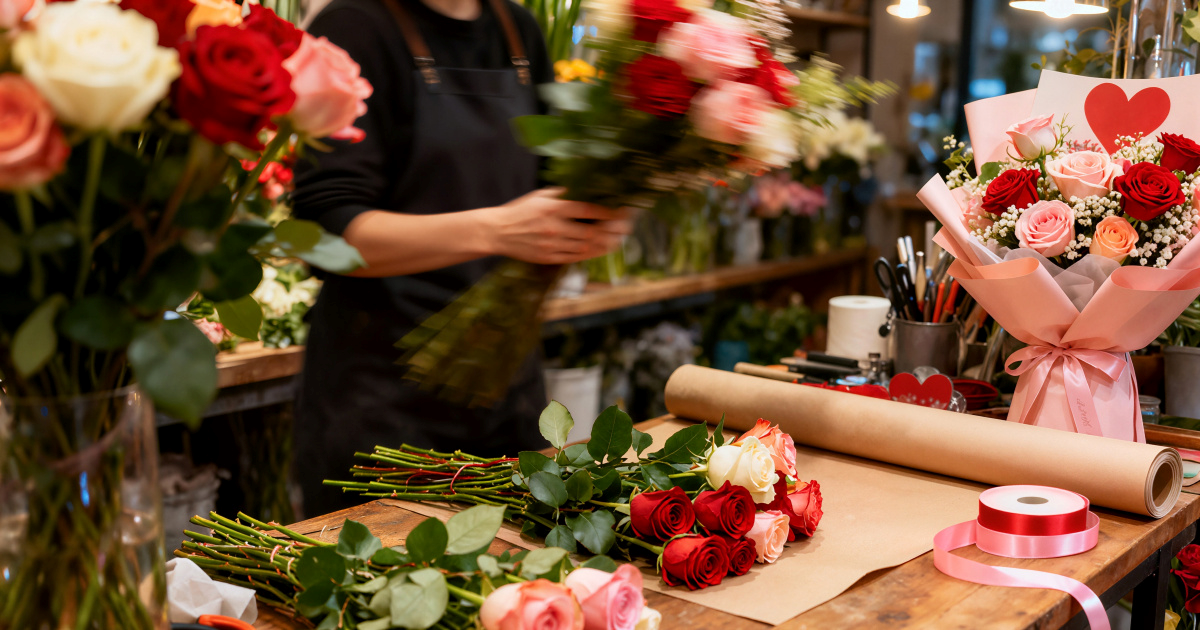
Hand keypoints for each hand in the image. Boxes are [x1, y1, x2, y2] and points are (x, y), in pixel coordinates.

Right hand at [484, 187, 632, 264]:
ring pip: (585, 247)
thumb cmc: (521, 210)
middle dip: (612, 231)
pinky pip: (574, 258)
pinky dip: (590, 255)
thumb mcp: (541, 196)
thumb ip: (564, 194)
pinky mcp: (548, 257)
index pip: (588, 209)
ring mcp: (551, 244)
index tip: (622, 212)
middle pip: (591, 231)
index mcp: (553, 207)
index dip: (608, 212)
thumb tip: (587, 190)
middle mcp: (554, 226)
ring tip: (618, 242)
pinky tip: (601, 251)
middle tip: (626, 229)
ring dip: (605, 245)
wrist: (498, 231)